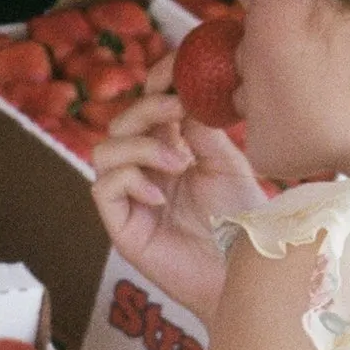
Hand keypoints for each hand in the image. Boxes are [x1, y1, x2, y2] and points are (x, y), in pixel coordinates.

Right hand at [90, 55, 264, 323]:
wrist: (247, 274)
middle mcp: (146, 173)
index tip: (174, 75)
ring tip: (178, 163)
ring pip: (104, 151)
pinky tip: (162, 195)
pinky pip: (102, 188)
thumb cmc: (243, 224)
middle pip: (121, 124)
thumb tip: (184, 92)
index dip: (153, 88)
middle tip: (177, 110)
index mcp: (171, 152)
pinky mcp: (123, 229)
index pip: (146, 110)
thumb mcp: (227, 164)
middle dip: (146, 110)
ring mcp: (131, 200)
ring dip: (140, 147)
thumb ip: (203, 129)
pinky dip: (130, 180)